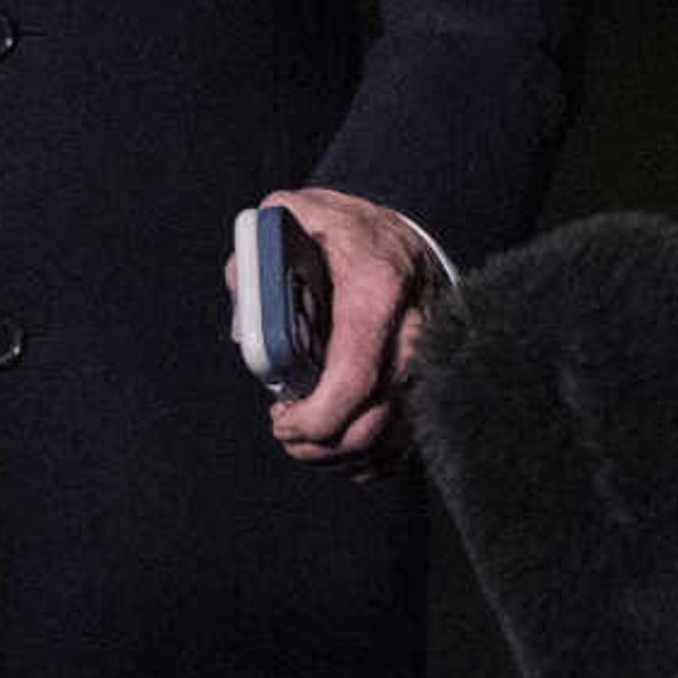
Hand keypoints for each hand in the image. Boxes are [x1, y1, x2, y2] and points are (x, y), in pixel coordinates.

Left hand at [238, 187, 437, 476]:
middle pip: (367, 425)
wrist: (402, 239)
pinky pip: (401, 448)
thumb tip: (247, 324)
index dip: (312, 416)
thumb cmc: (343, 232)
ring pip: (384, 445)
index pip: (353, 378)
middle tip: (284, 429)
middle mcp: (414, 334)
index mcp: (377, 289)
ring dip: (334, 456)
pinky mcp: (430, 389)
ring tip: (303, 435)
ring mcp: (429, 367)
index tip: (280, 418)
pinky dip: (364, 461)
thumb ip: (257, 260)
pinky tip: (335, 443)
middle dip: (314, 446)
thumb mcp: (295, 217)